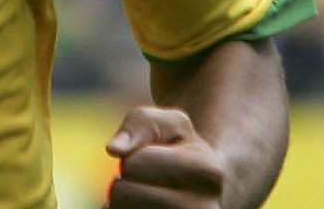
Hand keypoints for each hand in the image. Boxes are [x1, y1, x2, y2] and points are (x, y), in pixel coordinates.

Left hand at [105, 105, 227, 208]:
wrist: (200, 193)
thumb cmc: (179, 152)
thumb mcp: (168, 125)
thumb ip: (140, 123)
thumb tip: (115, 149)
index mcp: (208, 173)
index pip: (134, 163)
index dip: (136, 157)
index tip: (158, 162)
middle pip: (121, 194)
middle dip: (126, 183)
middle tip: (150, 184)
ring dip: (123, 205)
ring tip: (148, 201)